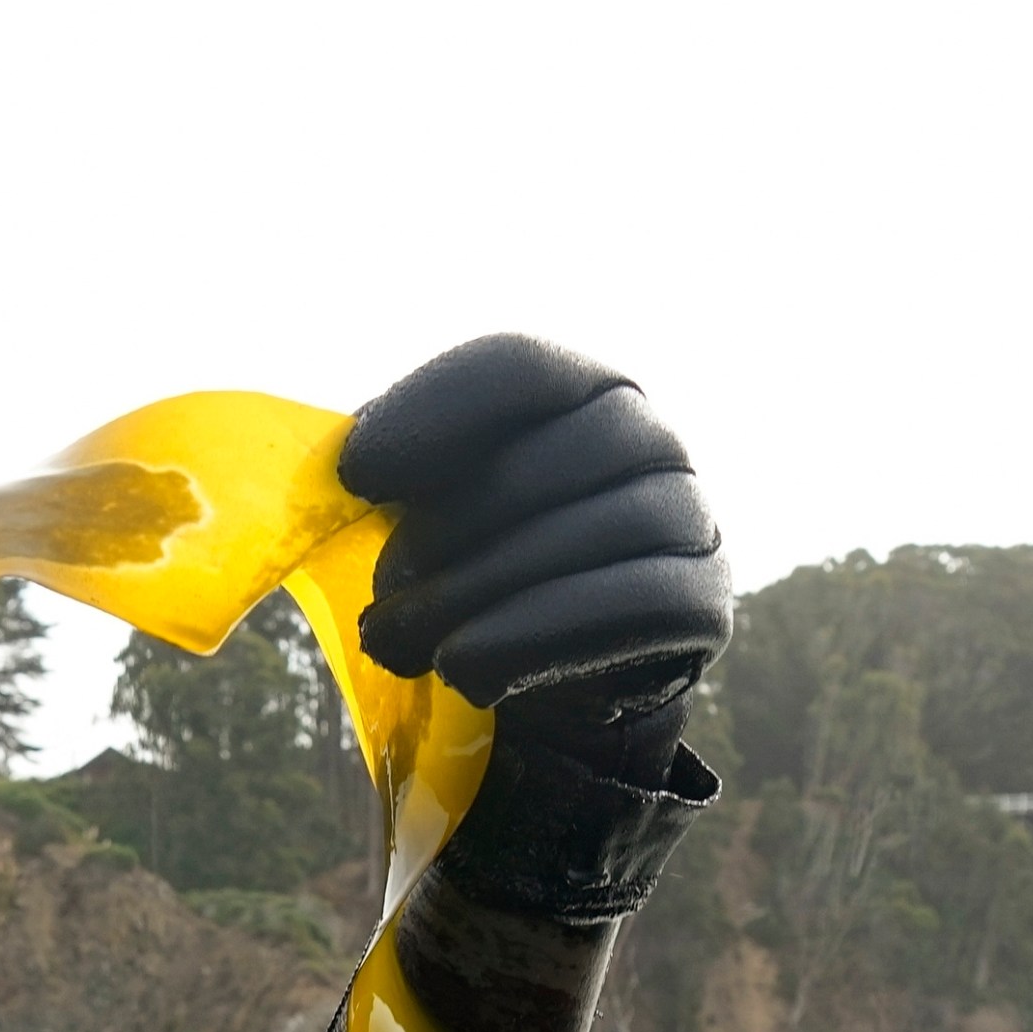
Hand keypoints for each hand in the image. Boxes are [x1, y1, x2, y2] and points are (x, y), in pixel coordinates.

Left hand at [338, 335, 730, 725]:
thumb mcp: (421, 506)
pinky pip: (635, 604)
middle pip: (549, 460)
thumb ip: (384, 475)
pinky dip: (534, 635)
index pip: (517, 365)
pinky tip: (463, 666)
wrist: (545, 666)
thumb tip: (325, 473)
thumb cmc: (473, 563)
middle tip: (380, 591)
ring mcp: (690, 515)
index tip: (354, 477)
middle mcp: (649, 437)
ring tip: (398, 640)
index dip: (431, 413)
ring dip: (475, 595)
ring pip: (590, 536)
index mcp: (576, 388)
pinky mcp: (707, 600)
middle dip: (445, 532)